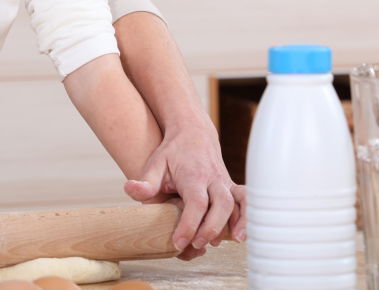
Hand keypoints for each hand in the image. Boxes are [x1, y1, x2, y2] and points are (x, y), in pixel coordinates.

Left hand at [124, 117, 246, 260]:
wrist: (192, 133)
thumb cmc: (172, 152)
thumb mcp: (154, 163)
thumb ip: (145, 181)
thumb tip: (129, 189)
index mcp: (193, 175)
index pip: (196, 202)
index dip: (189, 224)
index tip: (178, 243)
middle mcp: (213, 179)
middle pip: (221, 204)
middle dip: (212, 227)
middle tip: (197, 245)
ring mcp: (225, 183)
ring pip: (239, 201)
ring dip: (239, 221)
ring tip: (234, 240)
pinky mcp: (231, 187)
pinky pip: (247, 200)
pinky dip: (249, 216)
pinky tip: (243, 233)